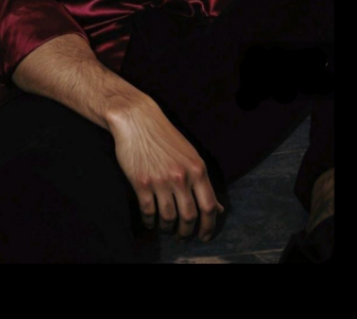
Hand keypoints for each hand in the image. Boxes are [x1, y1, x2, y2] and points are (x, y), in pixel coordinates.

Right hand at [108, 98, 224, 241]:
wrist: (137, 120)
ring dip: (168, 229)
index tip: (204, 237)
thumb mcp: (190, 155)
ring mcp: (161, 181)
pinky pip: (149, 212)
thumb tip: (219, 208)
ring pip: (169, 218)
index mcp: (197, 169)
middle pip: (189, 217)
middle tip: (183, 237)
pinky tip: (151, 222)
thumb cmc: (165, 136)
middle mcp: (181, 177)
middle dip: (186, 232)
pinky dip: (150, 222)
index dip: (208, 227)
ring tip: (167, 229)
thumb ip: (202, 182)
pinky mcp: (141, 183)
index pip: (209, 206)